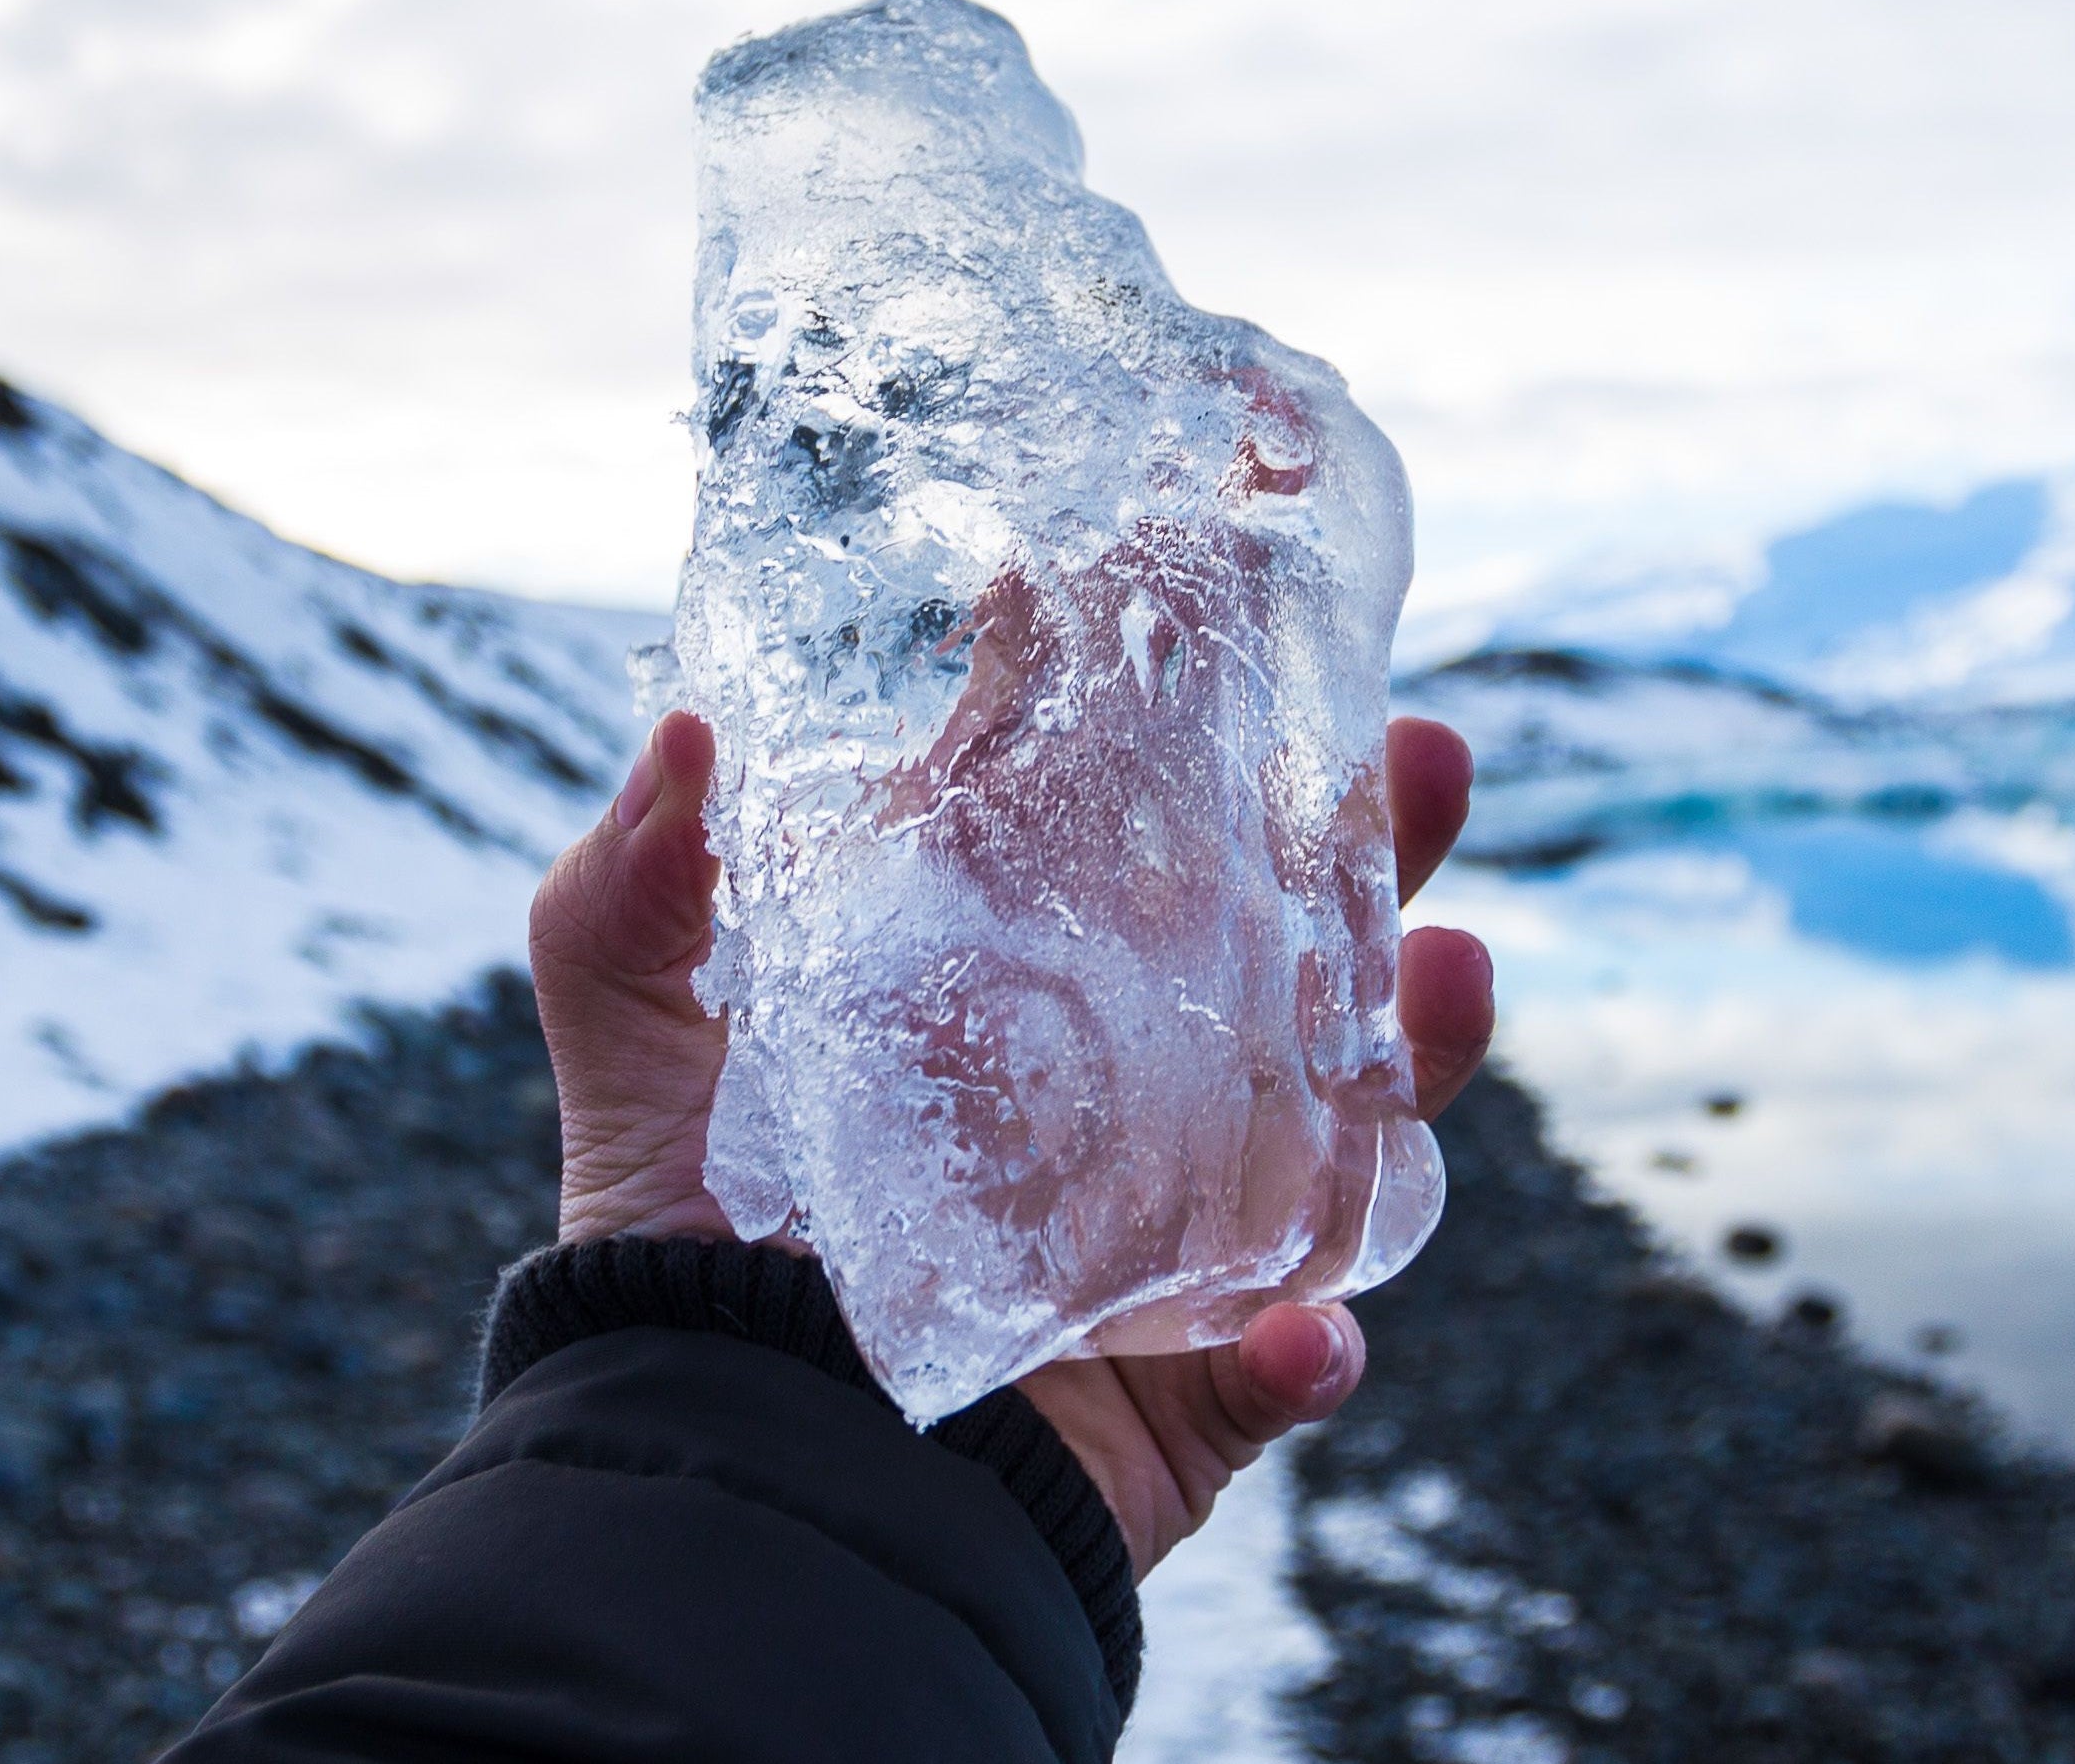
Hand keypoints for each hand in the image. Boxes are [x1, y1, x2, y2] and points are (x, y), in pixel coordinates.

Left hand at [526, 710, 1492, 1579]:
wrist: (717, 1476)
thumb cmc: (682, 1252)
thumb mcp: (633, 1051)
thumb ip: (621, 903)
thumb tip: (679, 727)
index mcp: (1018, 981)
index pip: (1135, 827)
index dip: (1201, 719)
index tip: (1243, 599)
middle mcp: (1128, 1082)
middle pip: (1294, 941)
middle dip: (1380, 842)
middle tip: (1423, 750)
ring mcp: (1181, 1230)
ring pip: (1348, 1126)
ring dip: (1420, 1053)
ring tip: (1452, 973)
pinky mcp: (1191, 1388)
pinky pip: (1284, 1364)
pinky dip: (1307, 1348)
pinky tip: (1302, 1330)